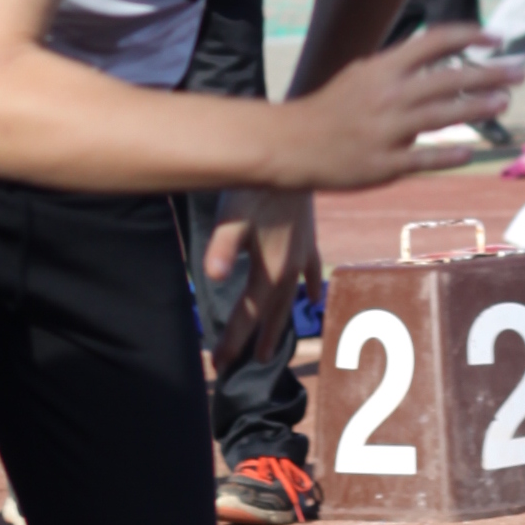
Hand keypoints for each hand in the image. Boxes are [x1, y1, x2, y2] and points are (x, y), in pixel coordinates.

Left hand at [202, 188, 317, 369]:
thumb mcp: (232, 215)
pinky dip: (309, 289)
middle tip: (237, 366)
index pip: (248, 315)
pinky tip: (311, 300)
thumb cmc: (256, 187)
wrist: (294, 159)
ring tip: (271, 351)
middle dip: (253, 341)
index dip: (233, 340)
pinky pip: (310, 273)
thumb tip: (212, 275)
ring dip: (278, 324)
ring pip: (289, 300)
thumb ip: (223, 247)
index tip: (219, 364)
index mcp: (271, 270)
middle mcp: (290, 269)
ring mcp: (302, 255)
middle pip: (270, 315)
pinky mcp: (308, 239)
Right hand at [280, 25, 517, 192]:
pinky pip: (424, 158)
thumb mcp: (361, 74)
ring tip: (504, 103)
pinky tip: (472, 151)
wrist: (291, 144)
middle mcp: (387, 95)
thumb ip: (399, 66)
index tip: (498, 39)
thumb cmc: (331, 108)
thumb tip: (438, 53)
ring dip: (477, 108)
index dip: (470, 37)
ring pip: (442, 116)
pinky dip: (449, 154)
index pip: (435, 41)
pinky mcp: (383, 165)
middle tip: (521, 72)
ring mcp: (386, 131)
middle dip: (489, 74)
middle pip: (448, 79)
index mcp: (382, 68)